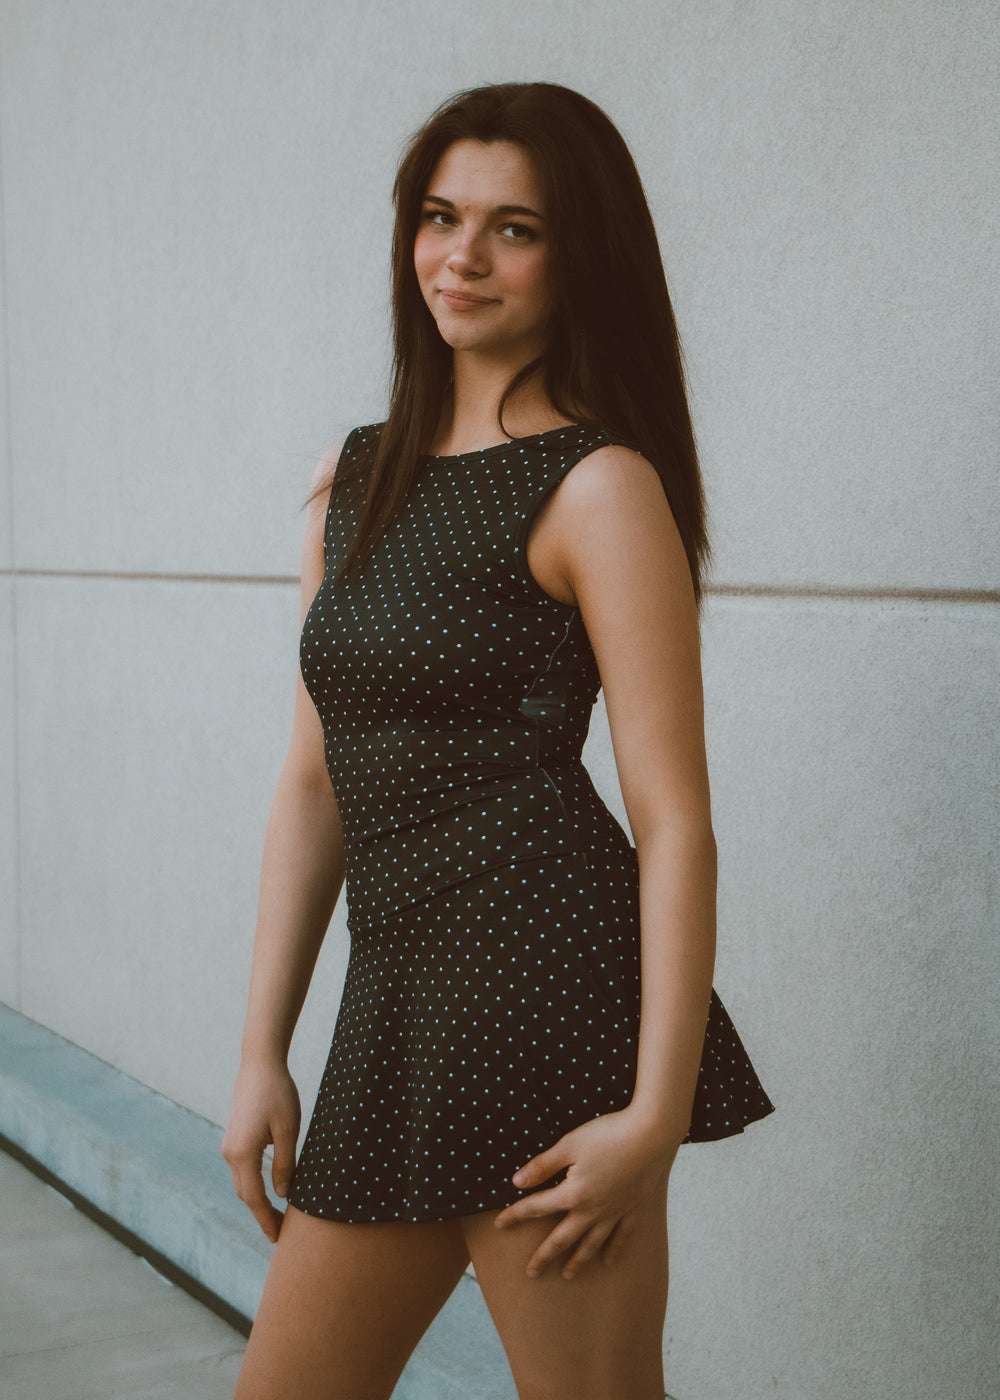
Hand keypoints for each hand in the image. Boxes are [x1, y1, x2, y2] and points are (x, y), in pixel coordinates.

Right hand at [221, 1058, 300, 1242]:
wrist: (259, 1064)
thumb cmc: (278, 1093)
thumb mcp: (288, 1129)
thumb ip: (284, 1164)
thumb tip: (283, 1195)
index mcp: (243, 1153)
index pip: (254, 1198)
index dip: (266, 1220)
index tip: (278, 1238)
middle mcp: (230, 1153)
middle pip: (245, 1195)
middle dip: (262, 1214)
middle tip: (283, 1232)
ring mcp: (229, 1146)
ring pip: (242, 1183)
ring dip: (258, 1200)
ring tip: (279, 1216)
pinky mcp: (233, 1139)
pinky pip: (242, 1170)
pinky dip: (254, 1185)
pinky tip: (270, 1190)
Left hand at [494, 1109, 680, 1278]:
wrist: (651, 1135)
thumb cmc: (608, 1135)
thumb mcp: (569, 1145)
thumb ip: (543, 1166)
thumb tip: (516, 1182)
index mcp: (573, 1194)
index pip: (537, 1207)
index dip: (516, 1215)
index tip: (499, 1225)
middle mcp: (592, 1210)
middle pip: (563, 1238)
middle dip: (545, 1256)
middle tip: (531, 1272)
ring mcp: (615, 1213)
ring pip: (592, 1243)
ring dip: (577, 1260)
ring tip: (567, 1274)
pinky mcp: (634, 1209)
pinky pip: (621, 1237)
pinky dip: (614, 1250)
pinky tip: (608, 1260)